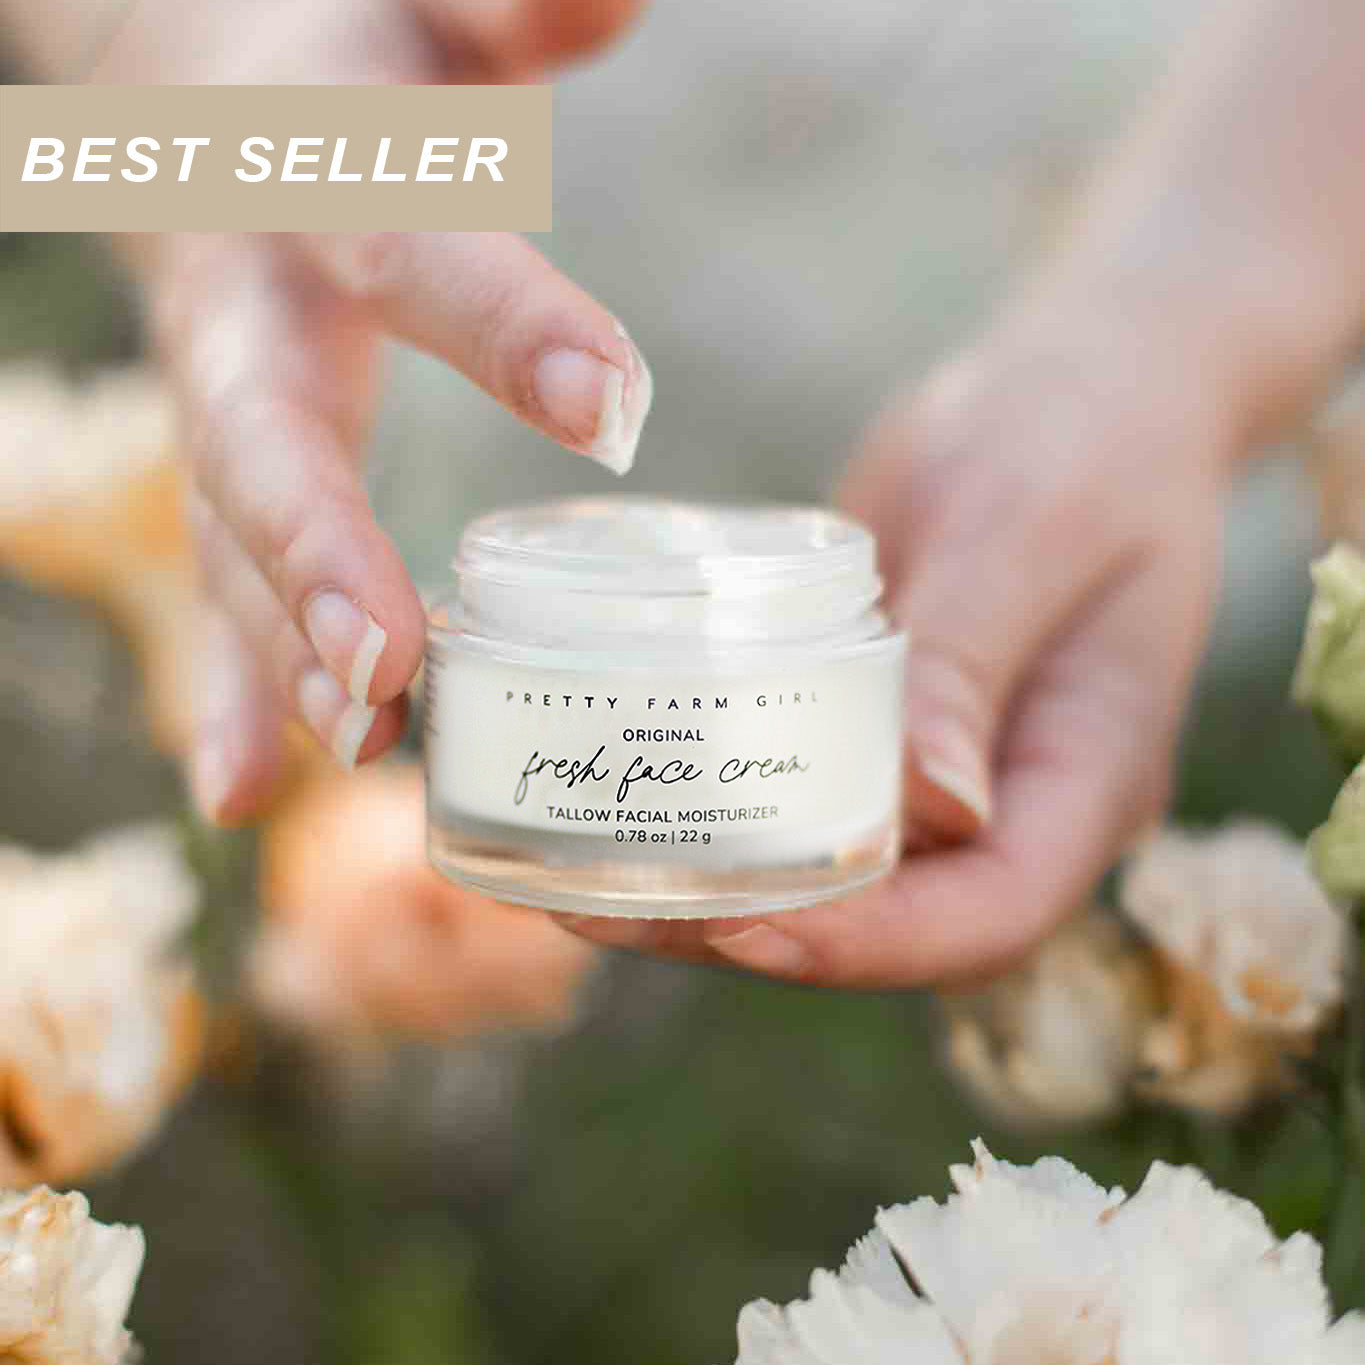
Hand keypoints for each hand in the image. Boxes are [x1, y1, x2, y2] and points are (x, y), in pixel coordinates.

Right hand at [89, 0, 648, 819]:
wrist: (198, 94)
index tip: (608, 404)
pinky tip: (245, 793)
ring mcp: (221, 403)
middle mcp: (243, 303)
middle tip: (387, 671)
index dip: (498, 322)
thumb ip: (517, 0)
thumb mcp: (433, 14)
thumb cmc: (352, 56)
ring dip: (282, 655)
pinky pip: (219, 584)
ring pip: (232, 540)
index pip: (407, 245)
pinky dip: (232, 689)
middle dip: (319, 555)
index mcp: (309, 170)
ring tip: (350, 751)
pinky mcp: (227, 471)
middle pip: (263, 438)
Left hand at [563, 315, 1231, 985]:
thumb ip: (975, 656)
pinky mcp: (883, 735)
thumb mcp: (1032, 530)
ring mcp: (945, 778)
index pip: (990, 914)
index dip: (870, 945)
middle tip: (612, 908)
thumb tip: (935, 807)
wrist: (1073, 392)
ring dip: (714, 895)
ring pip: (835, 879)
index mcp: (1091, 778)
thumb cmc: (1081, 443)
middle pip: (894, 926)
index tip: (742, 930)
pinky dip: (722, 818)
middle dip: (759, 937)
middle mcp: (1016, 808)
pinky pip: (806, 797)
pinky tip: (622, 803)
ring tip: (581, 877)